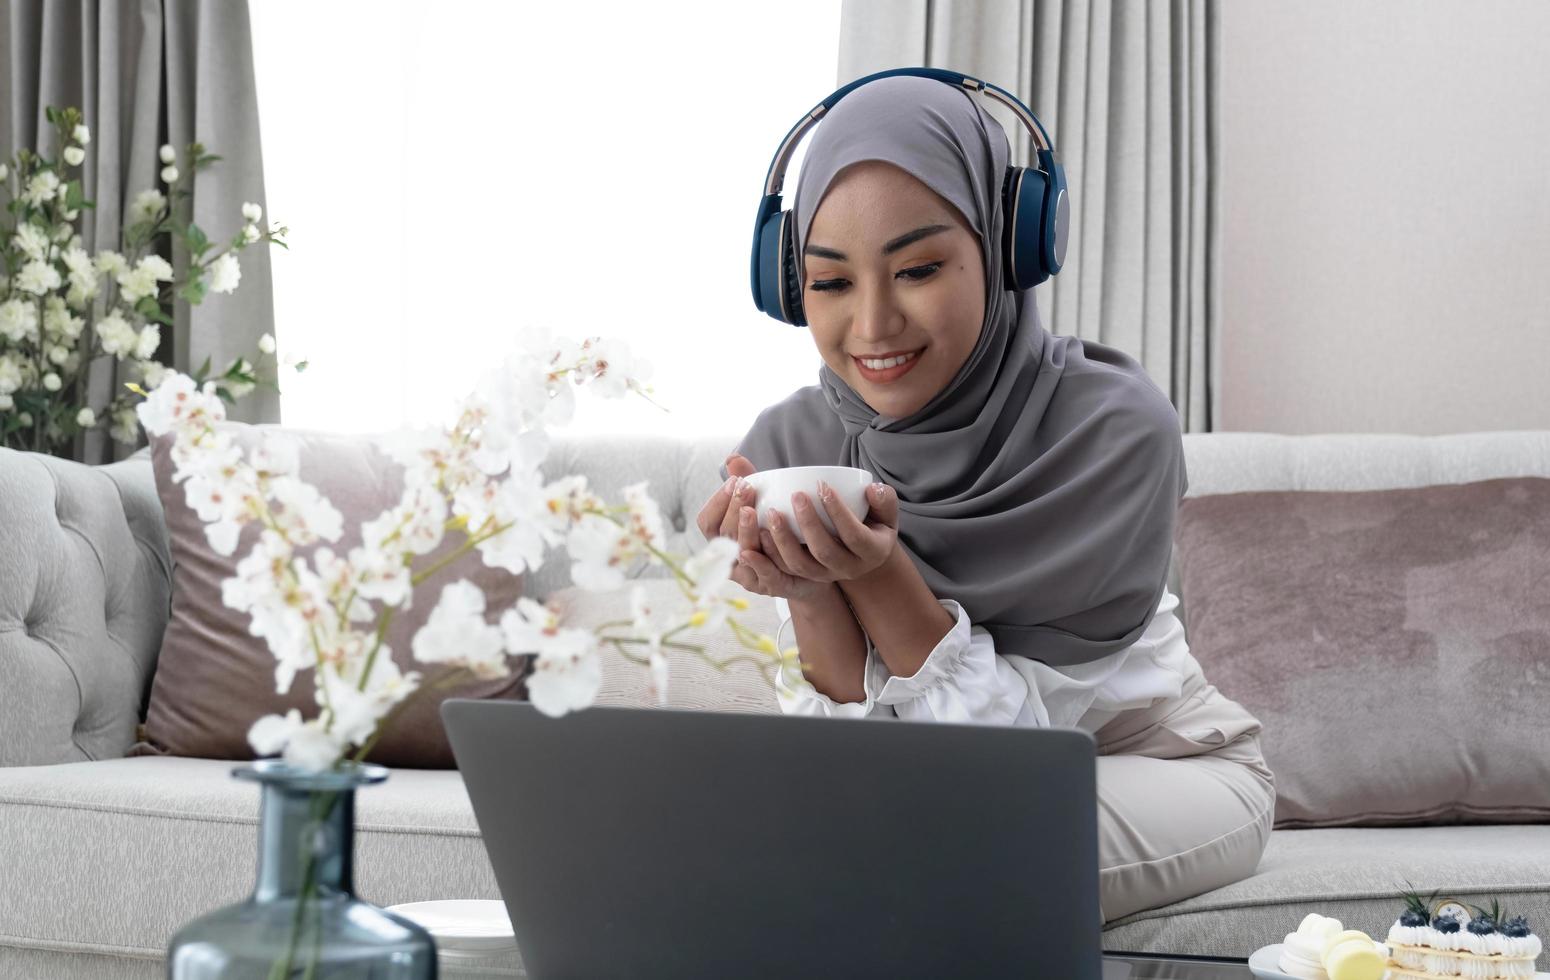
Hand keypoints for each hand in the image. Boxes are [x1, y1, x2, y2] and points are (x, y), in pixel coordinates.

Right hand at [695, 453, 830, 601]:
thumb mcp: (765, 505)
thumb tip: (732, 458)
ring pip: (741, 555)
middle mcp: (732, 559)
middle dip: (732, 510)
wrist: (814, 566)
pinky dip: (763, 559)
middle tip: (746, 487)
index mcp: (724, 540)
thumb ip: (749, 482)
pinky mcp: (773, 587)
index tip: (734, 481)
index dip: (717, 503)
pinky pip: (765, 575)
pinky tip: (766, 538)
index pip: (707, 522)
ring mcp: (750, 577)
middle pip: (723, 536)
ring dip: (744, 531)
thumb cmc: (782, 531)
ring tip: (752, 509)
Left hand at [760, 474, 897, 586]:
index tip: (823, 485)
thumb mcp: (886, 513)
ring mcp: (826, 576)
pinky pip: (784, 570)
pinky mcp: (806, 577)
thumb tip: (872, 489)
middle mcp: (849, 569)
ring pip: (801, 565)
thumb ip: (885, 499)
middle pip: (825, 552)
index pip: (854, 535)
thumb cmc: (874, 523)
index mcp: (872, 552)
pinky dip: (769, 554)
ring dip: (783, 540)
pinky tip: (758, 533)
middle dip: (809, 523)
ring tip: (771, 513)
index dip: (838, 512)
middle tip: (796, 495)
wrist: (863, 553)